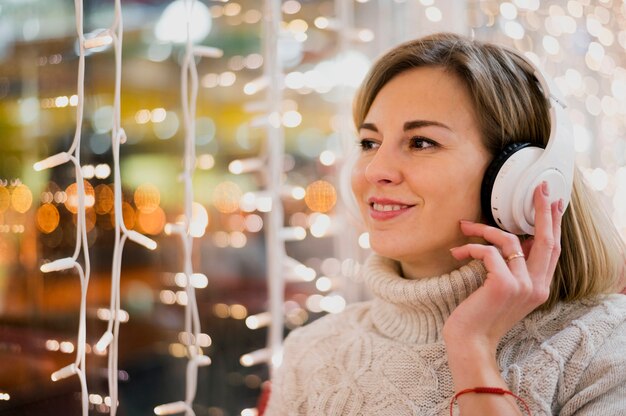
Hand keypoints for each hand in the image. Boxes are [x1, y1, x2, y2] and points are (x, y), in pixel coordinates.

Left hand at [444, 181, 563, 351]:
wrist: (468, 343)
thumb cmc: (479, 316)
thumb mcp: (502, 290)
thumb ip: (513, 268)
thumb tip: (515, 241)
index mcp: (539, 287)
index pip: (553, 250)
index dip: (553, 224)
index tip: (554, 202)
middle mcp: (537, 286)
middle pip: (546, 240)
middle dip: (542, 211)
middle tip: (539, 188)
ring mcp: (522, 286)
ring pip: (509, 240)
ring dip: (483, 229)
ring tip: (463, 229)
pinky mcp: (503, 285)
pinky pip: (488, 252)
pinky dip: (470, 247)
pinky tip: (456, 253)